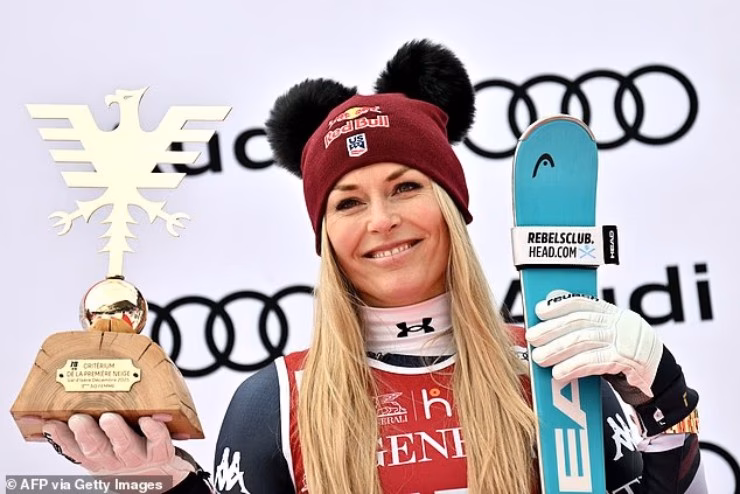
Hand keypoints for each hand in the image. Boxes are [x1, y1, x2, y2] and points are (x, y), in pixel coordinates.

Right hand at [41, 413, 194, 485]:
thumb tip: (66, 404)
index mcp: (98, 458)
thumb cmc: (130, 455)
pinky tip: (149, 420)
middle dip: (86, 434)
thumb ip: (90, 430)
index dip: (61, 438)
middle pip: (97, 450)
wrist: (161, 477)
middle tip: (78, 419)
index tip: (51, 424)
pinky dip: (154, 431)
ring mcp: (138, 458)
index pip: (74, 450)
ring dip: (116, 432)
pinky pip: (159, 443)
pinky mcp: (161, 454)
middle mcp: (115, 460)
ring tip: (109, 418)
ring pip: (125, 447)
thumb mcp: (105, 447)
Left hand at [526, 290, 662, 402]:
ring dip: (557, 349)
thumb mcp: (612, 338)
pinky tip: (559, 373)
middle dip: (551, 330)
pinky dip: (573, 366)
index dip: (558, 305)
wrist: (662, 380)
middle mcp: (618, 323)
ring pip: (583, 340)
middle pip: (578, 322)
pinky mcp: (626, 361)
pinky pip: (594, 361)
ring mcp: (623, 341)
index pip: (581, 302)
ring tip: (539, 358)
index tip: (539, 311)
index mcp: (613, 313)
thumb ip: (589, 332)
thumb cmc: (629, 359)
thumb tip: (551, 334)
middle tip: (532, 338)